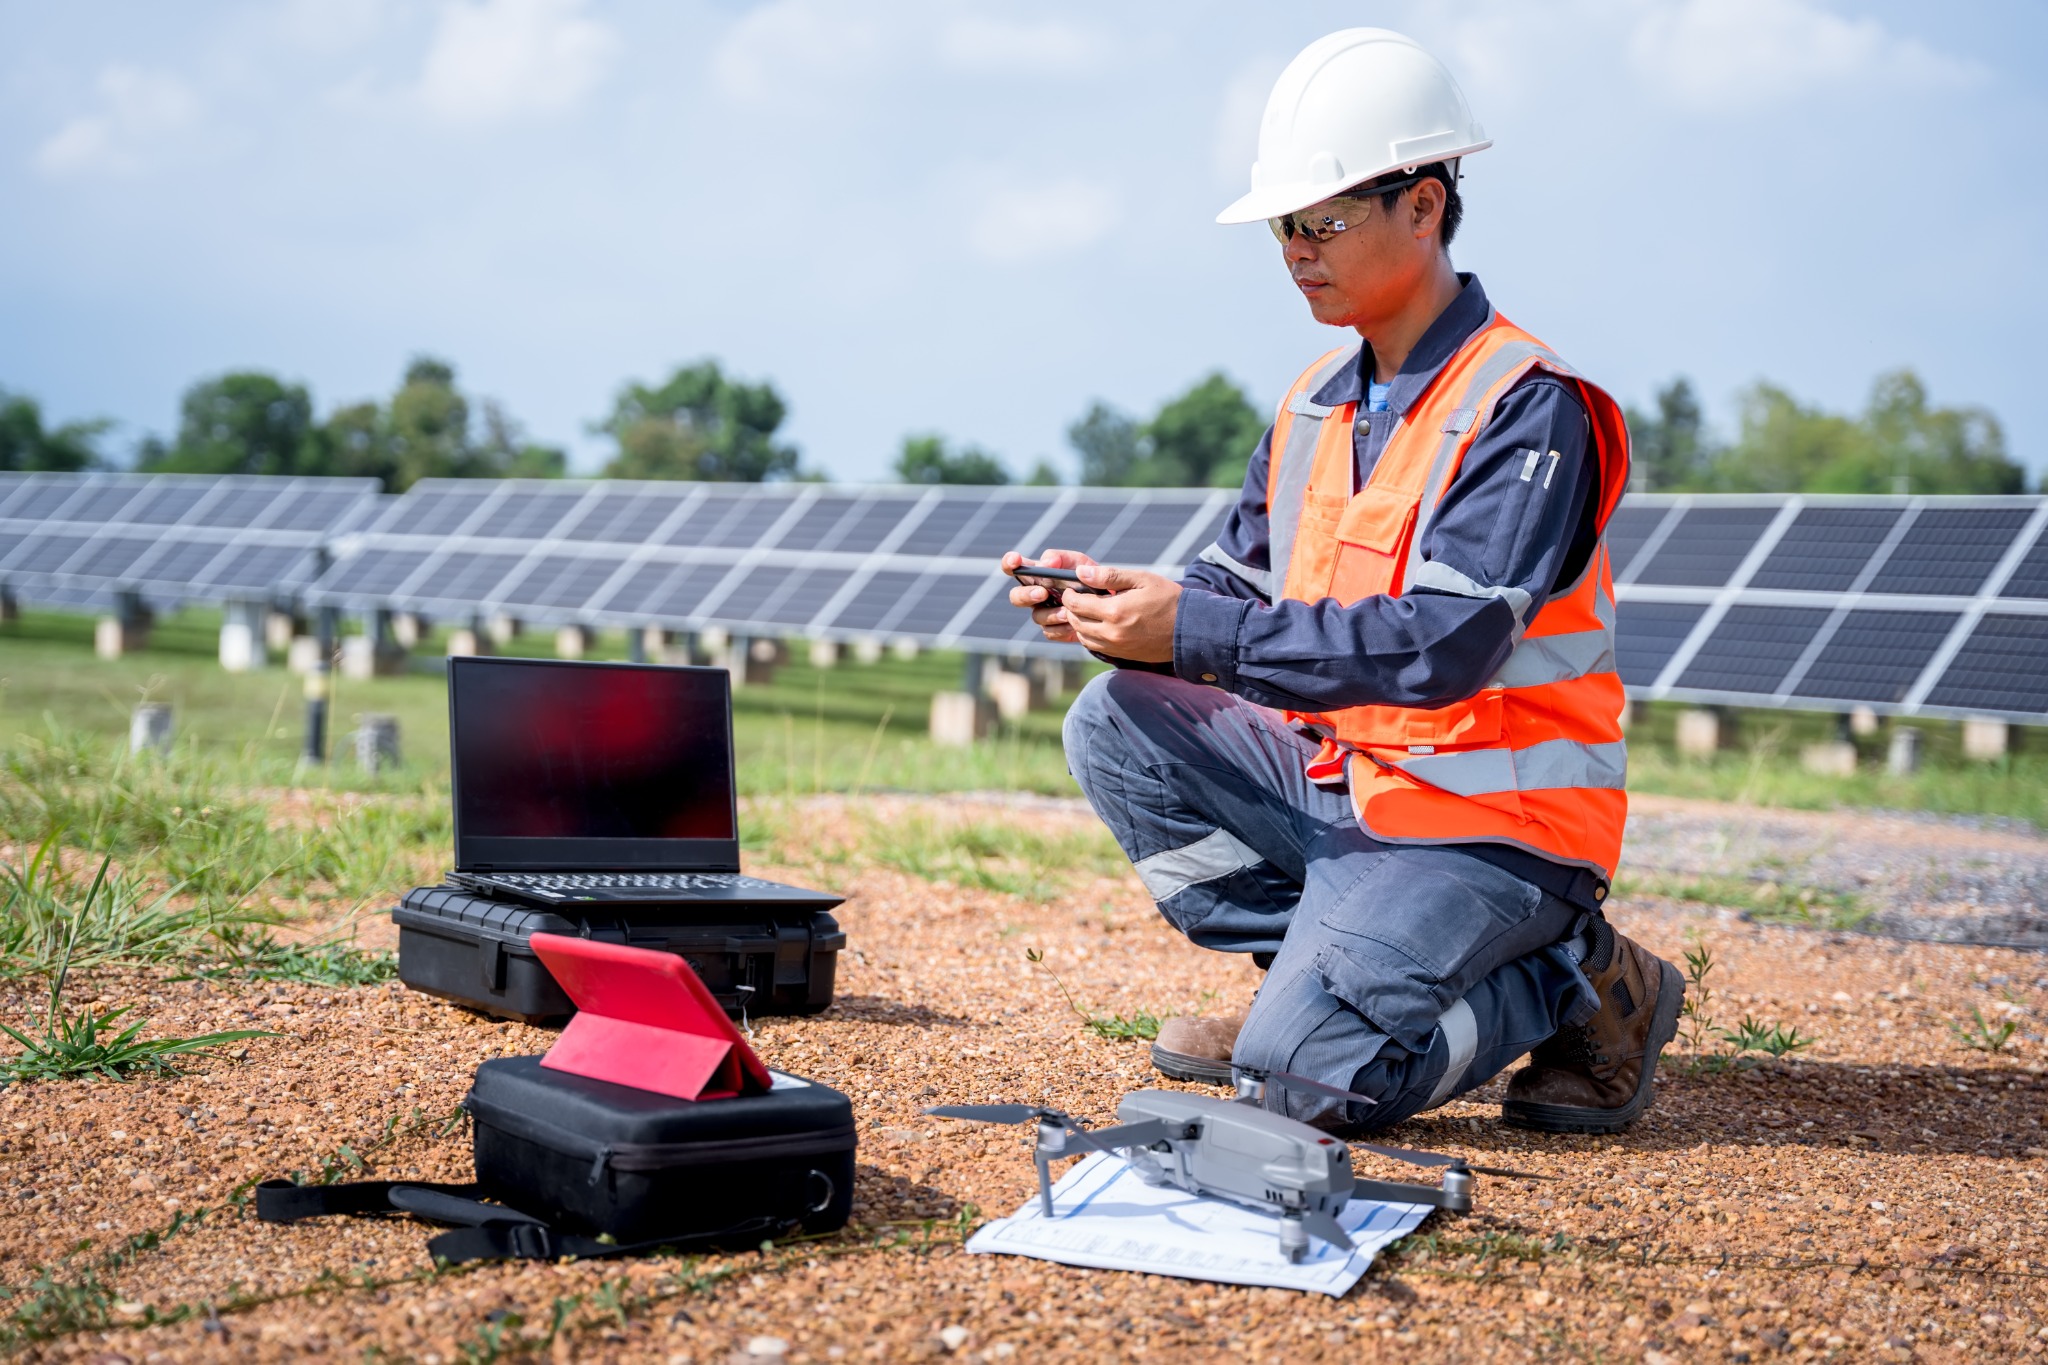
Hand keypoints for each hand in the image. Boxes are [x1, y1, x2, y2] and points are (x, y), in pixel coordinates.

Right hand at [1002, 549, 1096, 643]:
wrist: (1110, 604)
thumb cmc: (1090, 578)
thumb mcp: (1080, 563)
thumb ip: (1063, 558)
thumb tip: (1047, 563)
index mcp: (1037, 574)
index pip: (1013, 566)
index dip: (1009, 563)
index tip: (1015, 561)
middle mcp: (1035, 594)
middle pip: (1016, 596)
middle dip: (1026, 595)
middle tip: (1043, 593)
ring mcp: (1043, 613)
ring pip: (1035, 616)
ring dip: (1050, 614)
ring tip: (1066, 612)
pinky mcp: (1054, 630)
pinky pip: (1049, 632)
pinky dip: (1061, 628)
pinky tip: (1073, 625)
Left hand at [1060, 564, 1181, 662]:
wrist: (1189, 629)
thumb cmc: (1168, 599)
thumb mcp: (1141, 579)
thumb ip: (1110, 576)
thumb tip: (1081, 573)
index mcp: (1115, 611)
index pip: (1076, 604)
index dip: (1069, 595)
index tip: (1072, 588)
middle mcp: (1111, 632)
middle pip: (1075, 621)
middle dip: (1071, 609)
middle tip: (1077, 597)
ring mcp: (1116, 646)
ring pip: (1082, 637)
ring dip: (1078, 623)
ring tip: (1086, 610)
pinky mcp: (1121, 654)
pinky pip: (1095, 647)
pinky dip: (1089, 636)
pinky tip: (1097, 624)